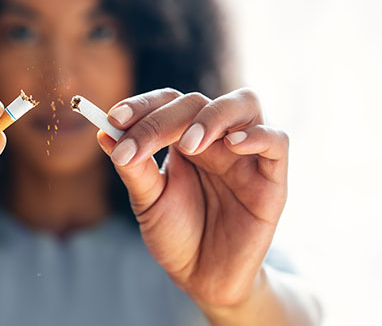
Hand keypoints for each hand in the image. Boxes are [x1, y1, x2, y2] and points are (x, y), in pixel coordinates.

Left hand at [97, 88, 287, 307]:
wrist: (202, 278)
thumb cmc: (175, 234)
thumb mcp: (148, 201)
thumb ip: (133, 168)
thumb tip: (103, 134)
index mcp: (184, 138)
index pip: (167, 102)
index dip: (142, 106)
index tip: (113, 119)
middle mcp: (216, 138)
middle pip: (197, 102)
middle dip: (163, 119)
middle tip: (138, 146)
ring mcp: (245, 155)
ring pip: (245, 104)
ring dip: (213, 116)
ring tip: (189, 143)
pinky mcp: (272, 179)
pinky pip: (278, 141)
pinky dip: (258, 135)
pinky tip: (232, 145)